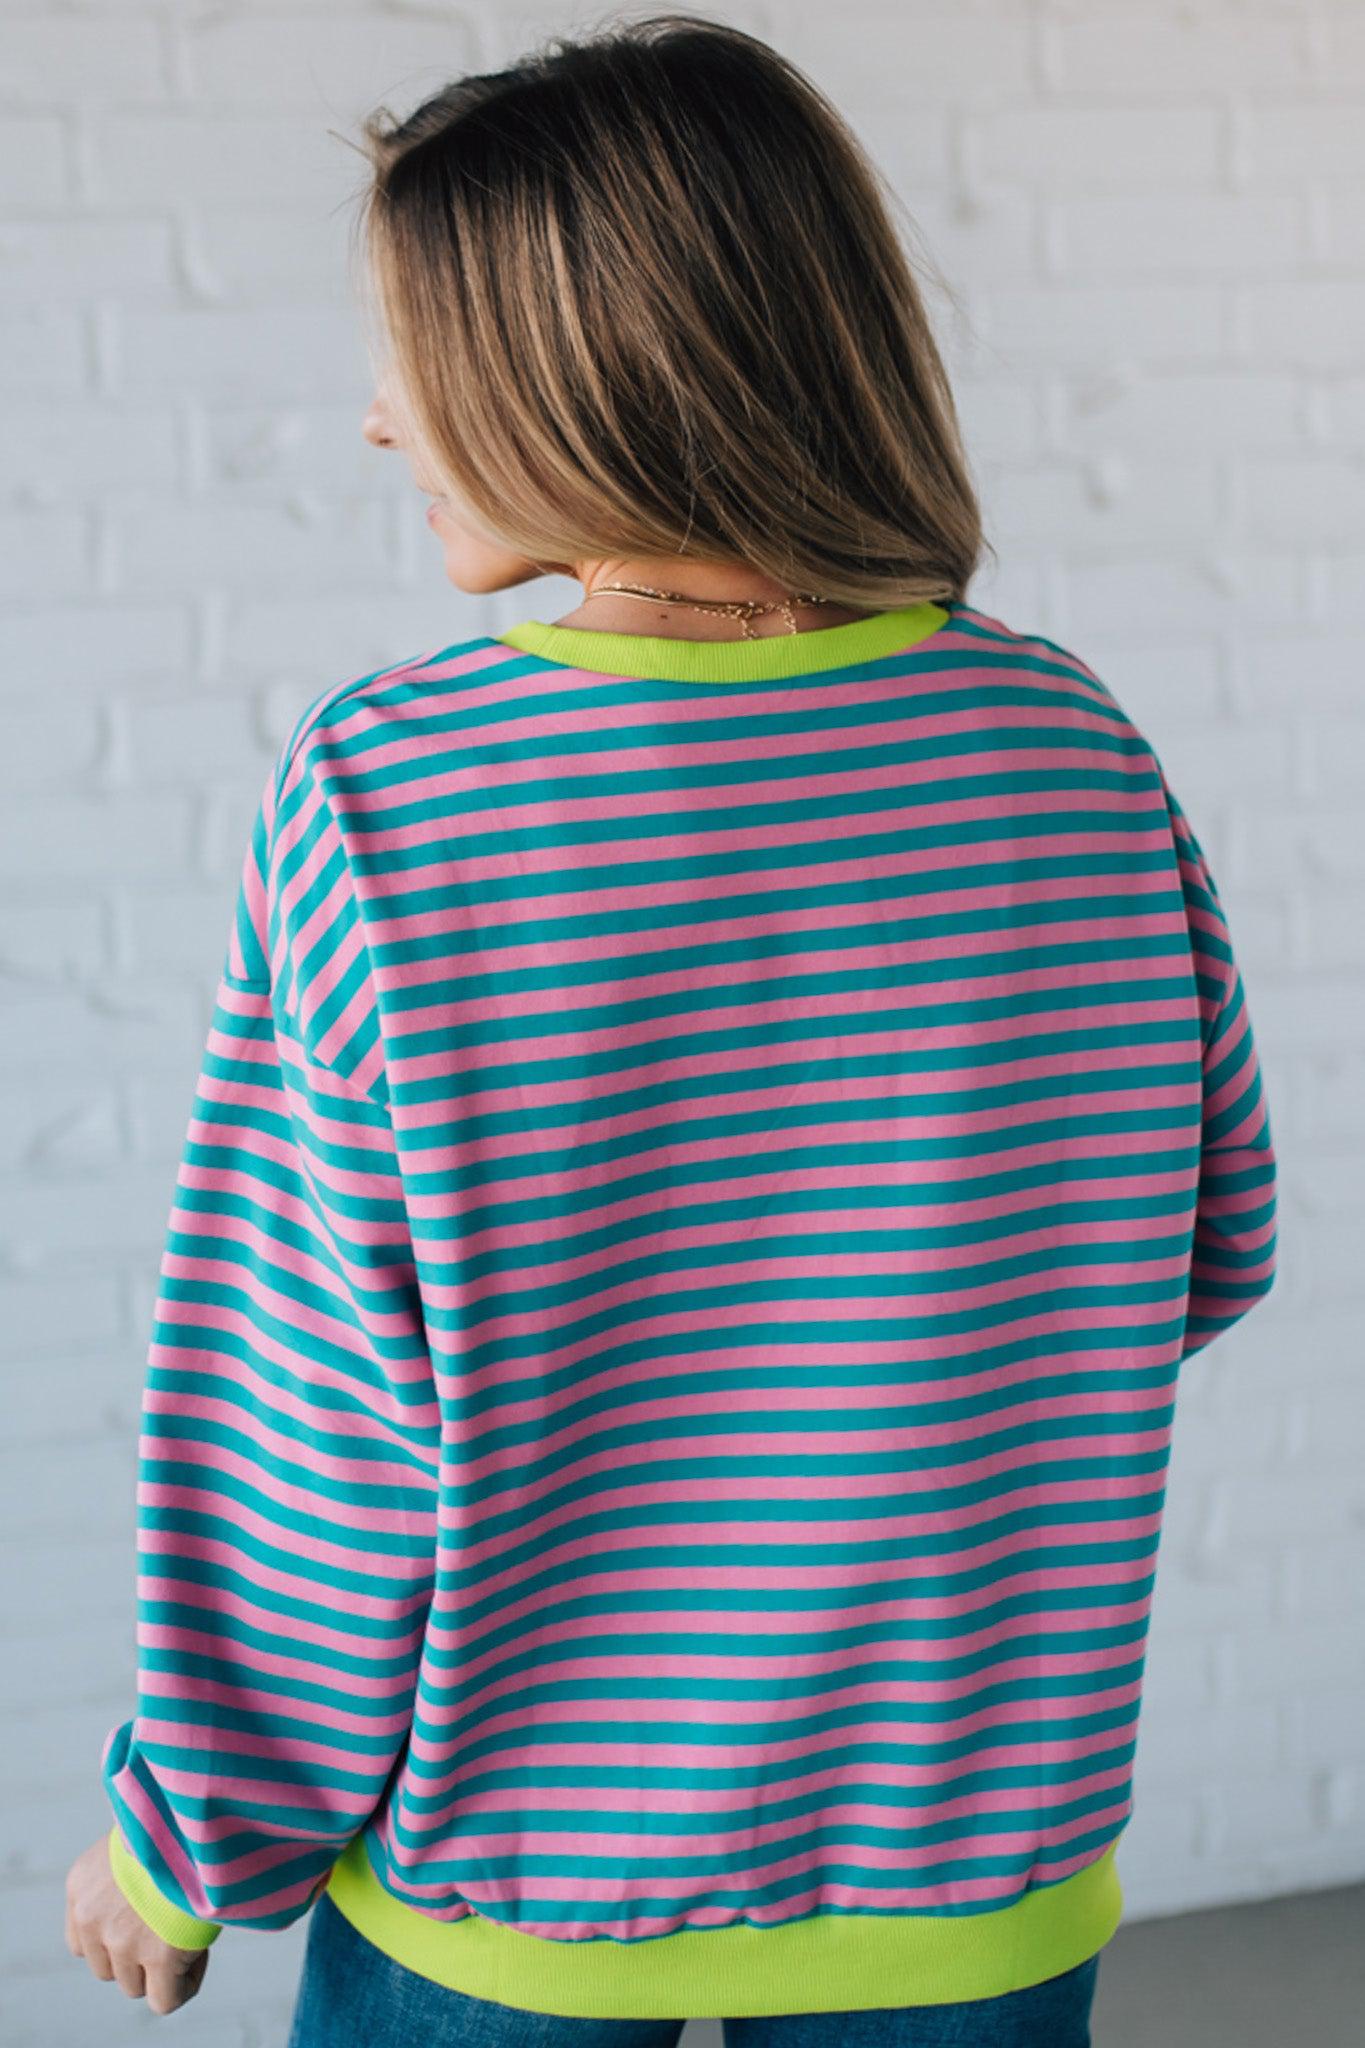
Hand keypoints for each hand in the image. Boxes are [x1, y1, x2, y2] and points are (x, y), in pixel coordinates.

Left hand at [65, 1832, 210, 2016]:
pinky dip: (183, 1986)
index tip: (151, 1917)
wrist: (195, 1813)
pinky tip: (201, 1956)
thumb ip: (126, 1876)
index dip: (118, 1939)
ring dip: (161, 1969)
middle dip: (140, 1955)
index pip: (83, 1943)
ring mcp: (121, 1939)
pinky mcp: (157, 1954)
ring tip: (191, 1933)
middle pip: (108, 1967)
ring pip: (134, 1985)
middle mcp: (91, 1916)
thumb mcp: (136, 1840)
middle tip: (174, 1924)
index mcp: (81, 1885)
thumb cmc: (176, 1819)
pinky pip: (165, 2000)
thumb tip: (146, 1908)